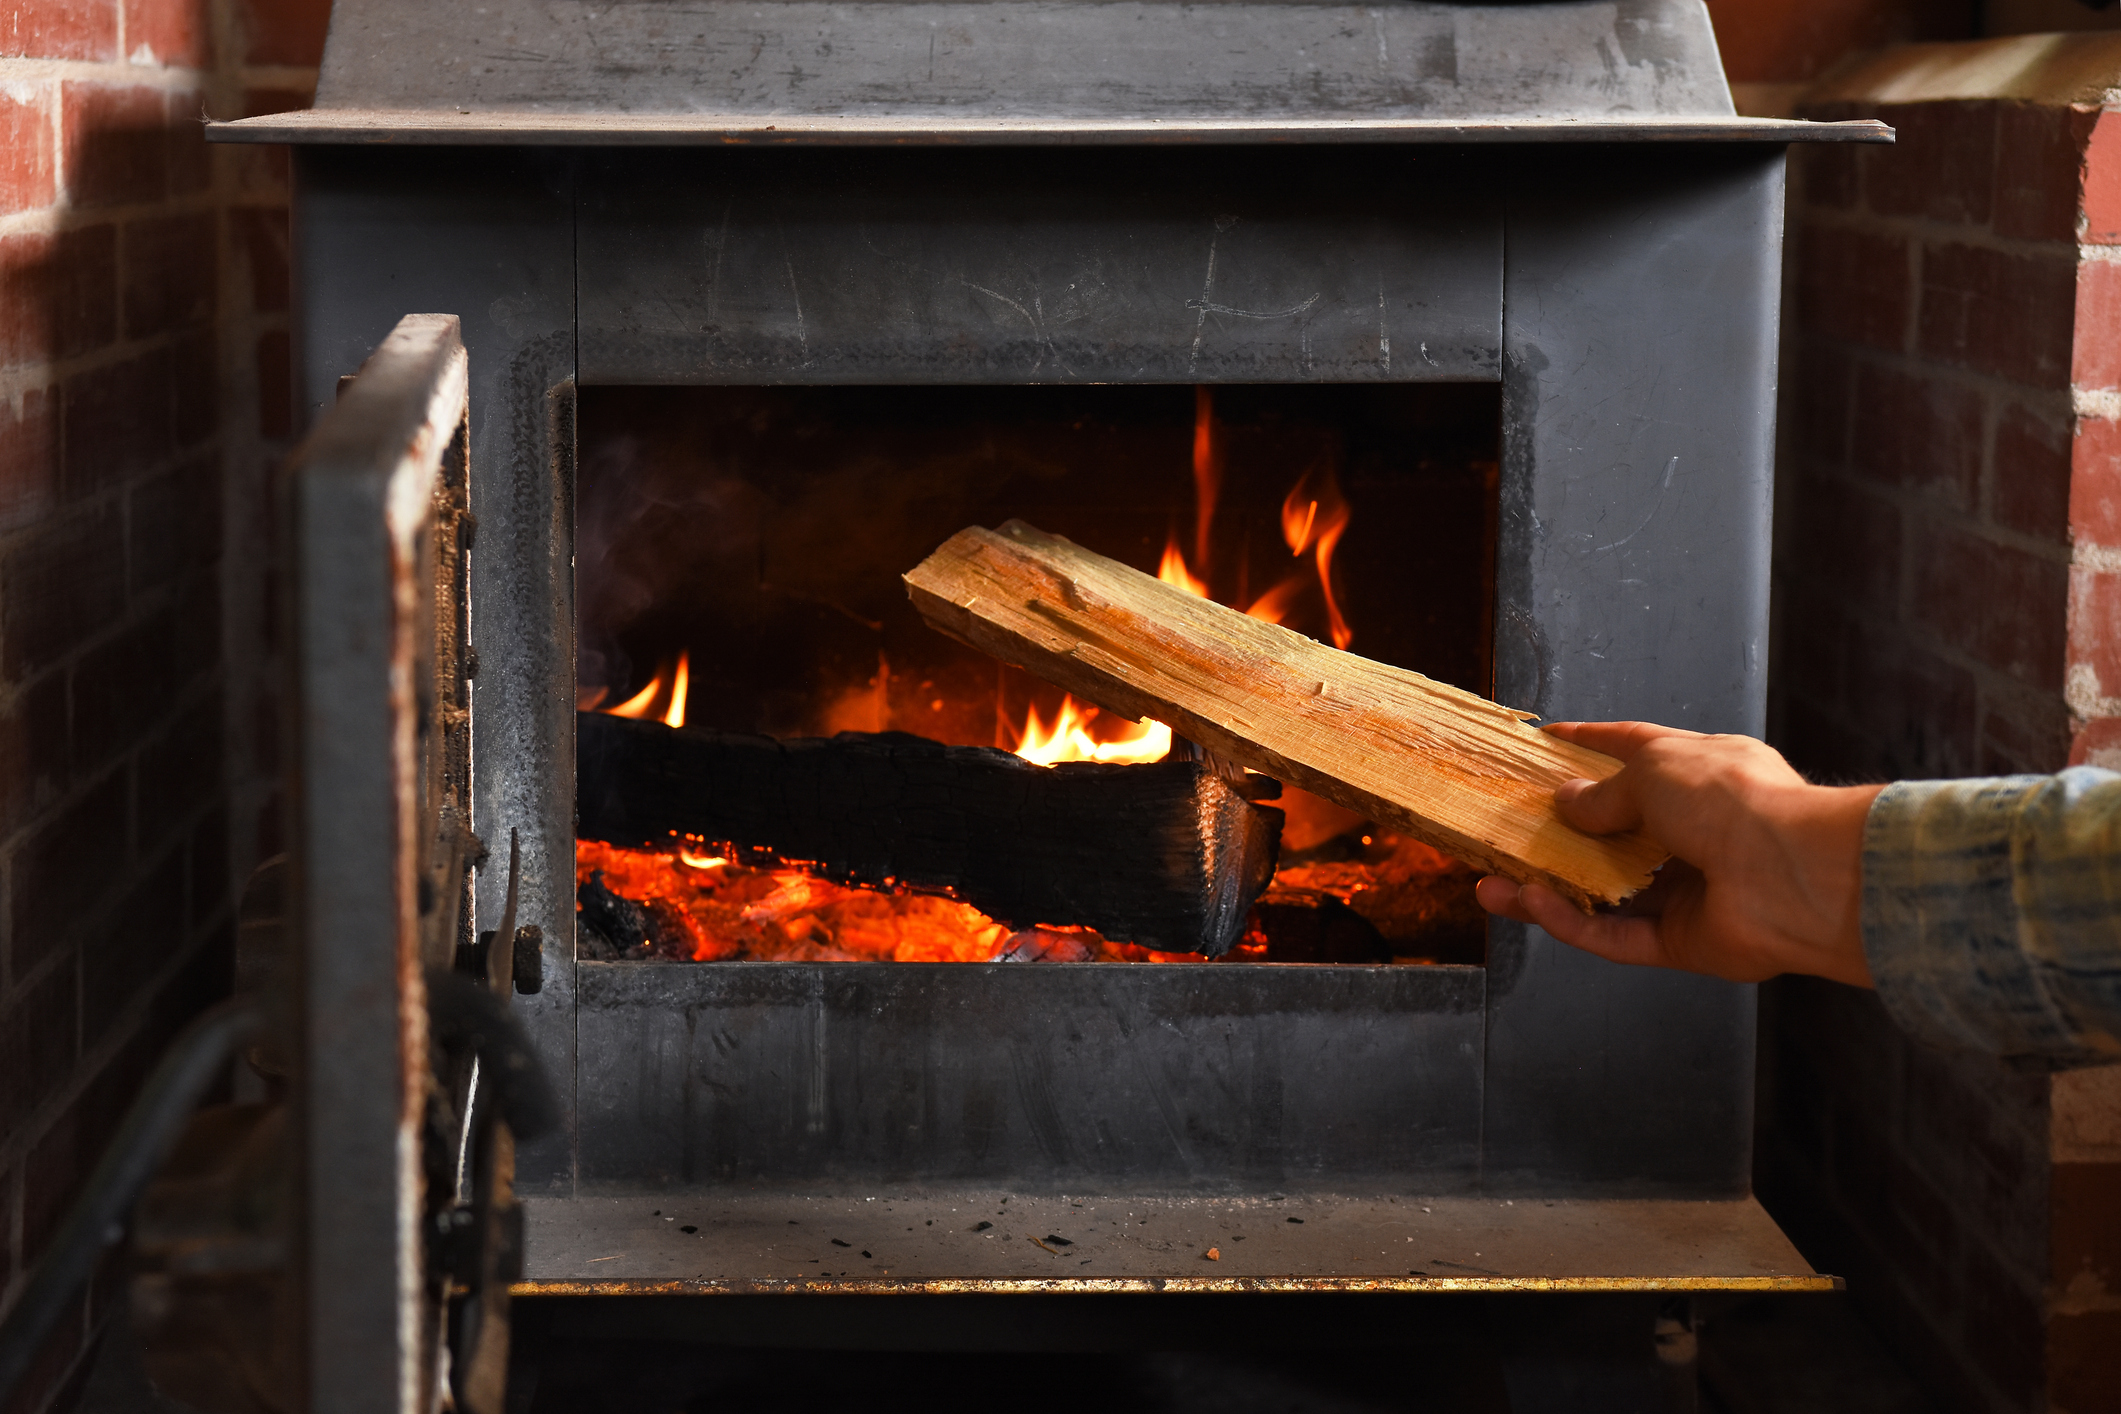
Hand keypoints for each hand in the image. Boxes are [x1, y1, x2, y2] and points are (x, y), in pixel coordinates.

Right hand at [1474, 722, 1882, 986]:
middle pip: (1611, 834)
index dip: (1589, 746)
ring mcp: (1688, 889)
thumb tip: (1567, 804)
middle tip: (1505, 833)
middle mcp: (1695, 830)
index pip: (1634, 752)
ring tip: (1492, 884)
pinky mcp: (1681, 942)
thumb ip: (1604, 793)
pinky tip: (1532, 905)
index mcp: (1700, 774)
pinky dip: (1573, 922)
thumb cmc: (1736, 801)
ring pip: (1603, 893)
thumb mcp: (1654, 770)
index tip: (1546, 744)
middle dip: (1555, 835)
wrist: (1794, 875)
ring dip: (1548, 888)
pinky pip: (1615, 935)